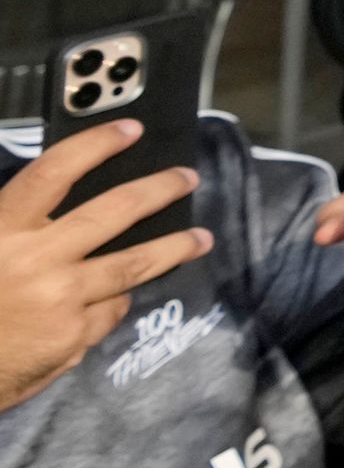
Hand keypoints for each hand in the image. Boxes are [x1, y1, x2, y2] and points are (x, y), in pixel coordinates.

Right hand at [0, 123, 212, 414]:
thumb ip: (14, 225)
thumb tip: (55, 202)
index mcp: (1, 231)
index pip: (54, 173)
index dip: (94, 145)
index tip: (129, 129)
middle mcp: (36, 260)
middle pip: (113, 212)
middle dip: (158, 190)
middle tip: (188, 178)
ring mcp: (61, 300)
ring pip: (132, 265)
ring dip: (173, 248)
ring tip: (200, 239)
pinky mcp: (72, 337)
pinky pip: (109, 310)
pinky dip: (114, 301)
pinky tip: (118, 298)